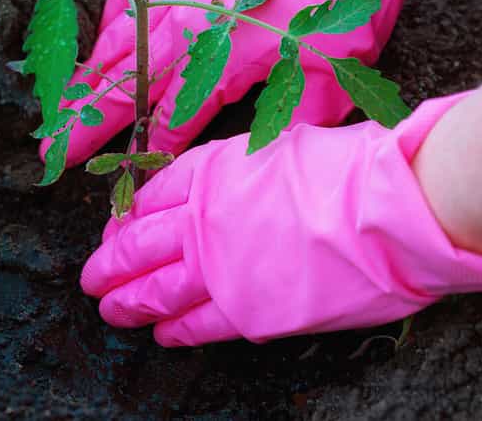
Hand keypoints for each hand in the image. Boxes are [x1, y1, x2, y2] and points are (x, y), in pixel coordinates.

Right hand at [48, 0, 481, 165]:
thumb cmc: (339, 14)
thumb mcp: (326, 83)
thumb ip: (286, 127)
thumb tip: (257, 166)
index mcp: (217, 64)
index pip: (168, 120)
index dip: (142, 150)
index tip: (115, 176)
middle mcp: (187, 29)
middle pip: (124, 85)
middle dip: (85, 121)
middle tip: (49, 149)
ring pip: (121, 39)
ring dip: (89, 72)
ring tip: (63, 100)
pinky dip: (121, 5)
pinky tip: (109, 22)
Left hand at [80, 93, 481, 346]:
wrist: (389, 212)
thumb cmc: (351, 169)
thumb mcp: (284, 146)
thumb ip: (245, 170)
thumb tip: (236, 180)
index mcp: (211, 171)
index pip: (150, 193)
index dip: (128, 212)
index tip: (117, 224)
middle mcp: (203, 220)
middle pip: (137, 244)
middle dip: (110, 262)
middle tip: (92, 276)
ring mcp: (219, 268)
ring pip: (153, 289)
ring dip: (126, 301)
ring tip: (110, 308)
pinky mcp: (246, 312)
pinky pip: (195, 325)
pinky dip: (173, 330)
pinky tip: (160, 334)